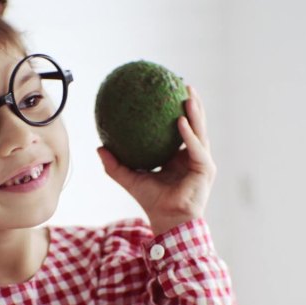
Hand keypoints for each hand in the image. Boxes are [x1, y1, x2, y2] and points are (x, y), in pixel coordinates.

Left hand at [97, 85, 216, 234]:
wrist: (167, 220)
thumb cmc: (152, 202)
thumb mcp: (130, 179)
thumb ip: (115, 165)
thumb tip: (99, 147)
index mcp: (180, 156)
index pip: (182, 128)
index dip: (179, 110)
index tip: (170, 91)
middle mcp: (193, 155)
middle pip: (196, 124)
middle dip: (193, 104)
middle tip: (184, 84)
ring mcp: (202, 161)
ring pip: (200, 131)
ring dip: (195, 113)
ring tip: (187, 95)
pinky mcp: (205, 169)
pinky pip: (196, 147)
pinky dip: (188, 134)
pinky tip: (180, 121)